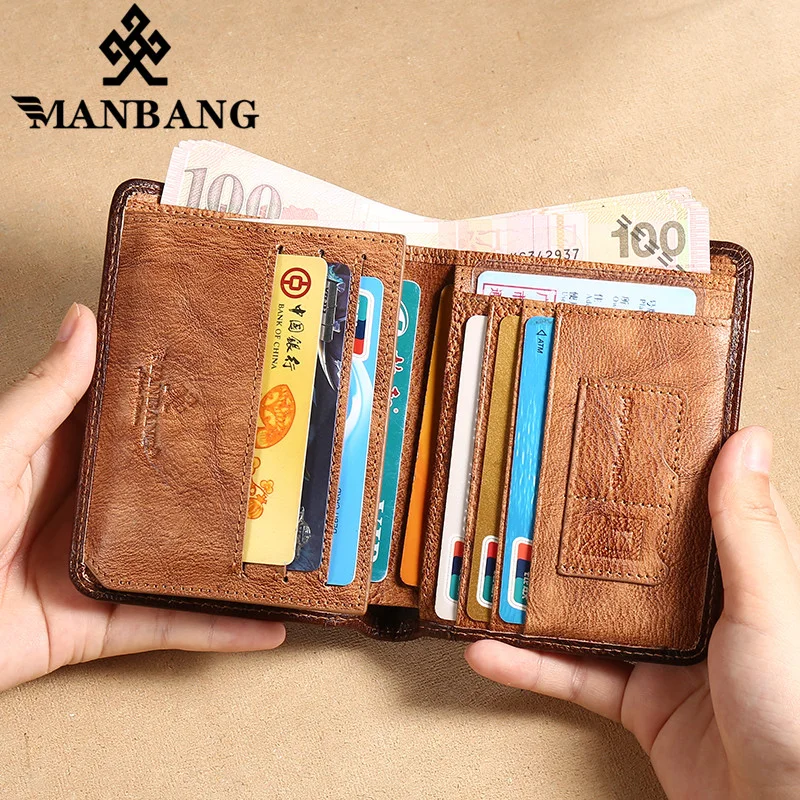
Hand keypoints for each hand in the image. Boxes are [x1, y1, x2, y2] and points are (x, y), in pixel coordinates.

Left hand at [0, 304, 284, 691]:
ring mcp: (101, 569)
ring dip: (234, 552)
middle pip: (170, 492)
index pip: (134, 426)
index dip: (181, 404)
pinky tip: (267, 624)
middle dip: (224, 478)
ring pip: (182, 556)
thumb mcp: (0, 449)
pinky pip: (171, 626)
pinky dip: (220, 630)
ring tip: (290, 535)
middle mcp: (90, 513)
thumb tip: (84, 324)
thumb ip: (46, 396)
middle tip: (283, 453)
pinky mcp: (102, 625)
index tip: (230, 380)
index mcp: (62, 463)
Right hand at [466, 426, 799, 798]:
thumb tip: (746, 439)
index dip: (656, 469)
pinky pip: (573, 676)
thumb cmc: (795, 708)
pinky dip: (528, 669)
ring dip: (539, 599)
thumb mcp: (768, 605)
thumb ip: (748, 528)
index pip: (693, 506)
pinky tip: (491, 652)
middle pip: (625, 557)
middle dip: (577, 529)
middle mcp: (697, 609)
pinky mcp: (635, 701)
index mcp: (735, 575)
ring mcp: (662, 655)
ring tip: (494, 569)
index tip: (615, 436)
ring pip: (588, 614)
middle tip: (532, 494)